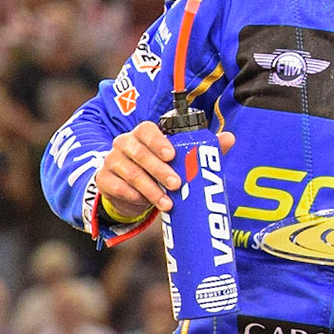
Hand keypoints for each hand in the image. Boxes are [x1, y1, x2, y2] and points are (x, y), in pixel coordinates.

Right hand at [94, 121, 235, 218]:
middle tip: (177, 184)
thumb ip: (202, 147)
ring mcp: (111, 161)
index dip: (158, 141)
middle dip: (160, 170)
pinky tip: (146, 203)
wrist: (129, 186)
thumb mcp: (179, 156)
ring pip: (130, 174)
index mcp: (143, 133)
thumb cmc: (159, 165)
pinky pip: (117, 188)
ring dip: (151, 189)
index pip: (147, 130)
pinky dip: (133, 196)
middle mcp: (124, 143)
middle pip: (139, 154)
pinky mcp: (104, 180)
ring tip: (168, 203)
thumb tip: (229, 138)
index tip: (172, 155)